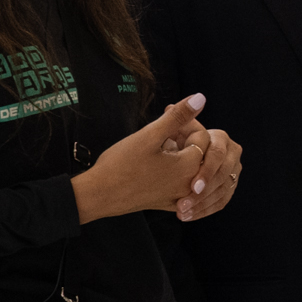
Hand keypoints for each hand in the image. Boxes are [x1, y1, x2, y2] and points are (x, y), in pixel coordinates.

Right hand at [73, 95, 209, 222]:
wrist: (98, 196)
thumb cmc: (121, 165)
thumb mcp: (150, 135)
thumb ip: (177, 116)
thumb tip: (200, 98)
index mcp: (190, 167)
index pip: (203, 137)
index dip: (187, 122)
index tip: (168, 115)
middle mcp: (191, 185)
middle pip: (199, 152)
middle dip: (183, 136)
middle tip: (162, 128)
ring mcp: (180, 196)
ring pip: (189, 167)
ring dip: (178, 151)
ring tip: (157, 143)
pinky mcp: (168, 203)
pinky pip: (180, 182)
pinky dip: (173, 169)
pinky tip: (155, 162)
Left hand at [174, 125, 243, 222]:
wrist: (170, 157)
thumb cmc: (168, 141)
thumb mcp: (170, 130)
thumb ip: (179, 117)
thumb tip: (194, 98)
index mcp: (221, 139)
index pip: (217, 156)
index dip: (206, 172)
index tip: (191, 187)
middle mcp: (231, 155)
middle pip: (223, 177)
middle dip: (204, 193)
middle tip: (183, 205)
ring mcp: (232, 172)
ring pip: (222, 191)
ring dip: (202, 204)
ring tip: (181, 213)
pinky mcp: (227, 187)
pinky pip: (221, 201)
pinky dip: (205, 210)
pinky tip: (188, 216)